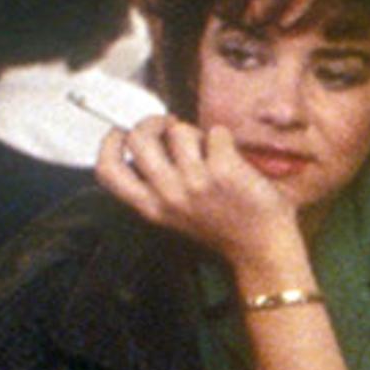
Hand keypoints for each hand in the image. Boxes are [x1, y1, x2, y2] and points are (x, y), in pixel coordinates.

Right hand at [96, 114, 300, 275]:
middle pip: (138, 138)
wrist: (262, 248)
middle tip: (169, 126)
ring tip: (210, 152)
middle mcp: (168, 195)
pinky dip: (225, 139)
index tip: (121, 131)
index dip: (109, 143)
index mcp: (151, 207)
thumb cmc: (223, 226)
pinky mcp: (222, 170)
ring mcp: (195, 182)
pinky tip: (233, 159)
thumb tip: (150, 138)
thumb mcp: (176, 214)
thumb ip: (157, 184)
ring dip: (196, 133)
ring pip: (179, 130)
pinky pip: (216, 132)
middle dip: (153, 122)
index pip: (108, 170)